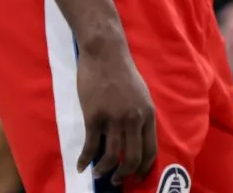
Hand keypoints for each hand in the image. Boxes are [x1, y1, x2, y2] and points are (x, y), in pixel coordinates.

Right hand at [76, 42, 157, 183]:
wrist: (105, 52)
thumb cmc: (122, 72)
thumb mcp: (140, 94)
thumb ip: (139, 116)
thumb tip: (135, 140)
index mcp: (148, 113)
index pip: (151, 150)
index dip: (144, 169)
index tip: (137, 178)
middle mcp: (134, 118)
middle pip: (133, 158)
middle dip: (124, 174)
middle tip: (116, 180)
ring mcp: (114, 118)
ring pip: (112, 156)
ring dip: (104, 170)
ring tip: (98, 173)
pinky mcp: (95, 116)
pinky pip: (90, 146)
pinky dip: (85, 160)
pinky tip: (81, 165)